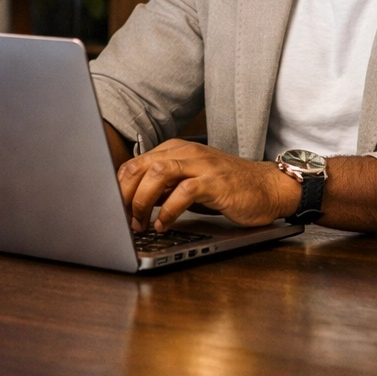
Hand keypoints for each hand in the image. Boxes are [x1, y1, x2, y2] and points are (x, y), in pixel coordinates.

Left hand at [117, 138, 300, 231]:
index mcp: (175, 150)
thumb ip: (164, 187)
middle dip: (124, 194)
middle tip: (120, 219)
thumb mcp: (189, 183)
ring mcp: (201, 165)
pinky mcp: (215, 182)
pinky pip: (184, 192)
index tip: (110, 209)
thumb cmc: (227, 187)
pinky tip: (164, 225)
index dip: (118, 187)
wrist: (267, 187)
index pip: (134, 163)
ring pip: (159, 173)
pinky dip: (169, 210)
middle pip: (141, 166)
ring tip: (139, 223)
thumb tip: (131, 203)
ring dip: (142, 200)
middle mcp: (185, 152)